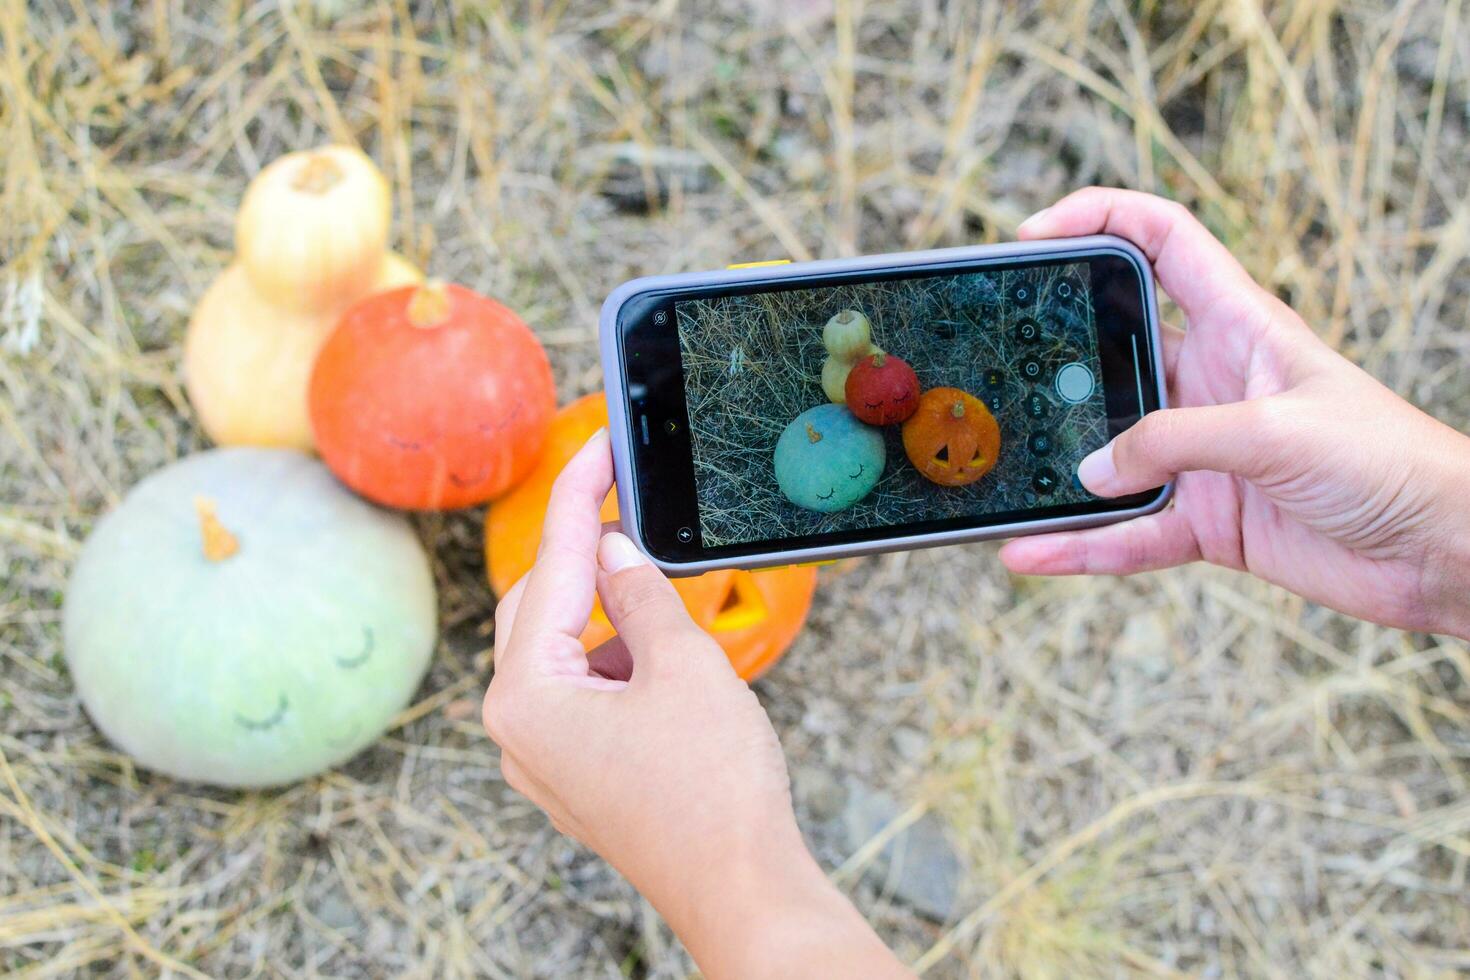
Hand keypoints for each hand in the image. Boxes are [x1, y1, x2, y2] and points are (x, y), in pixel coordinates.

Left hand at [482, 430, 908, 978]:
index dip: (579, 495)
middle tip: (627, 503)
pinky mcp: (572, 775)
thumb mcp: (684, 665)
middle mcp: (516, 727)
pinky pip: (577, 693)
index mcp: (525, 693)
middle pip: (537, 606)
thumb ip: (642, 594)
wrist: (741, 888)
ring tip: (663, 604)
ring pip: (558, 650)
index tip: (599, 445)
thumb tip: (616, 551)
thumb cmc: (713, 789)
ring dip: (603, 614)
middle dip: (584, 556)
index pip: (552, 566)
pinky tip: (658, 658)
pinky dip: (611, 659)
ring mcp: (541, 758)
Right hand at [1001, 188, 1469, 639]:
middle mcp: (1211, 384)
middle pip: (1113, 350)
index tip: (1032, 233)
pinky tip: (1031, 553)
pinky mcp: (1206, 520)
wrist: (1440, 550)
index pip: (1160, 242)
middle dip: (1053, 354)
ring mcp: (1205, 455)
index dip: (1098, 219)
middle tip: (994, 364)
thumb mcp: (1275, 430)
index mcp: (1239, 326)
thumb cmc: (1388, 461)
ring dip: (1059, 467)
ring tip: (1001, 475)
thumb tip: (1092, 469)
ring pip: (1109, 454)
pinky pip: (1128, 533)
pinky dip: (1081, 546)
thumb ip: (1175, 441)